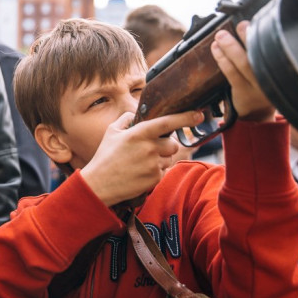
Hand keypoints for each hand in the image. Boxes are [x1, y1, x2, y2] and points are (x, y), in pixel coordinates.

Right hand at [81, 110, 203, 206]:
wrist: (99, 184)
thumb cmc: (104, 156)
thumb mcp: (111, 132)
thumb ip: (126, 119)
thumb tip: (136, 113)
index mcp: (139, 133)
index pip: (168, 122)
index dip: (186, 117)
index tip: (199, 114)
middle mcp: (149, 147)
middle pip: (173, 144)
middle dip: (166, 146)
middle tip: (152, 149)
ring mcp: (153, 164)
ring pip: (169, 159)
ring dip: (160, 159)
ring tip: (141, 163)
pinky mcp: (155, 179)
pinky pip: (164, 172)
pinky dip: (156, 172)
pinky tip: (141, 172)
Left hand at [211, 21, 274, 122]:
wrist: (257, 114)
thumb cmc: (261, 84)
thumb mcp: (270, 70)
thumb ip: (264, 53)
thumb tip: (250, 23)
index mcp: (282, 69)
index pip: (277, 49)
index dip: (268, 34)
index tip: (259, 20)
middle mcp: (272, 79)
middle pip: (262, 55)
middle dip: (250, 37)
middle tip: (241, 24)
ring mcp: (257, 87)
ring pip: (244, 63)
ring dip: (230, 47)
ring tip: (220, 35)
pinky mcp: (243, 92)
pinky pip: (231, 73)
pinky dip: (222, 59)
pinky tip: (216, 49)